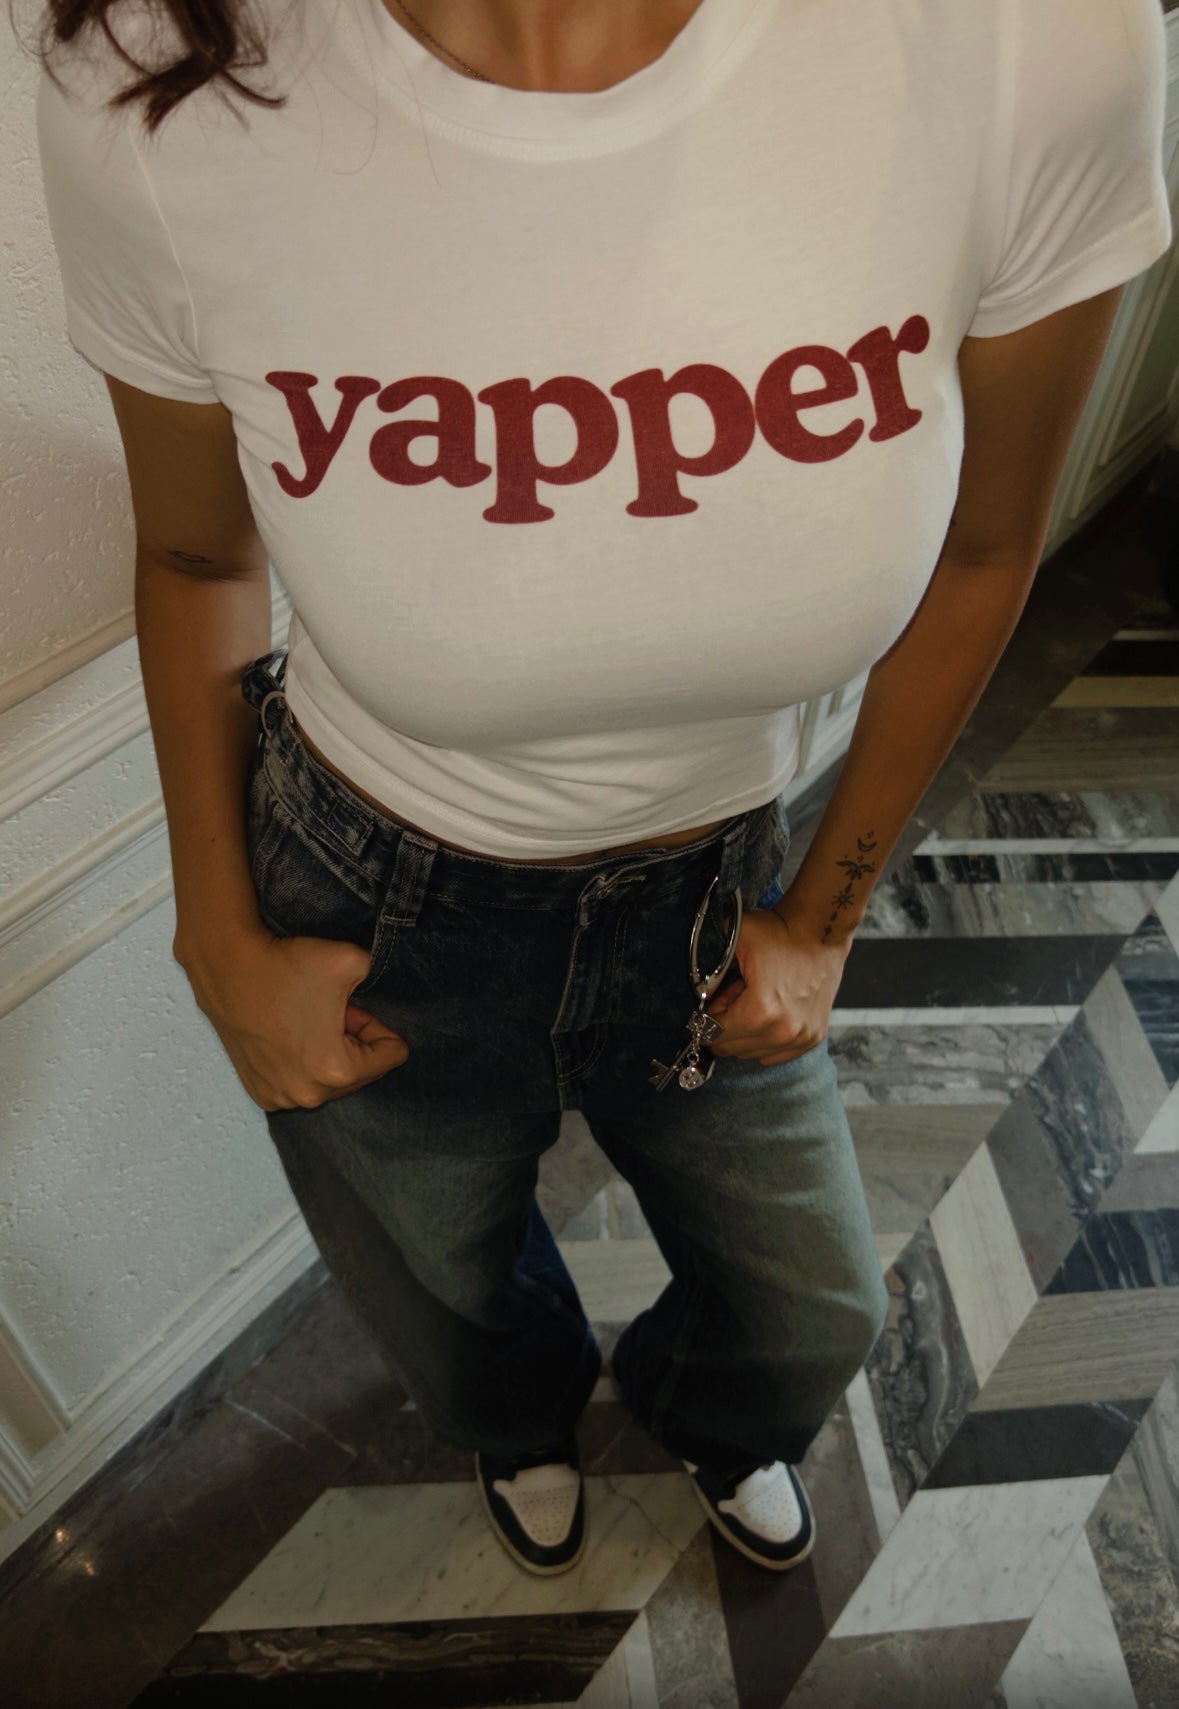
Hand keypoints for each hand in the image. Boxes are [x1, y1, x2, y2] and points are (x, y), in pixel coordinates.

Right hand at [180, 927, 408, 1111]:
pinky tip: (286, 1035)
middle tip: (330, 1011)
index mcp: (336, 1070)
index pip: (391, 1056)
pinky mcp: (260, 1093)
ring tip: (307, 1021)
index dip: (379, 1026)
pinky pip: (300, 1084)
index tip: (353, 1007)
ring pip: (330, 1080)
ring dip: (328, 1053)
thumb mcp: (353, 961)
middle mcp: (307, 1095)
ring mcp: (279, 1098)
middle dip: (353, 1042)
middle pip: (361, 1073)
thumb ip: (380, 977)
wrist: (227, 965)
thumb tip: (380, 990)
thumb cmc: (286, 965)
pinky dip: (301, 1063)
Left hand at [704, 901, 851, 1065]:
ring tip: (752, 1003)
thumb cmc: (779, 933)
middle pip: (731, 1049)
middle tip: (733, 999)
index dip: (706, 1019)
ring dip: (745, 1033)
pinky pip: (775, 1054)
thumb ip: (708, 971)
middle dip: (725, 1026)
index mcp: (759, 1012)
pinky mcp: (813, 1037)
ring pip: (752, 1054)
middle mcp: (782, 1032)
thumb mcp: (734, 941)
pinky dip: (765, 1040)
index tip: (712, 1003)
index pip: (714, 1035)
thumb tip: (699, 997)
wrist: (821, 931)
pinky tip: (768, 1014)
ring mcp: (800, 1037)